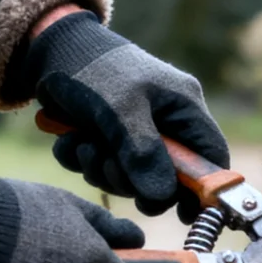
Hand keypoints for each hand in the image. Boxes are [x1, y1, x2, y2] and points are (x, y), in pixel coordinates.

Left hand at [13, 10, 229, 217]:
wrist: (50, 48)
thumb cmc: (94, 69)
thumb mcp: (120, 110)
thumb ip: (142, 154)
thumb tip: (161, 198)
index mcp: (183, 107)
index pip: (211, 157)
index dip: (203, 189)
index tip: (183, 214)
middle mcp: (165, 121)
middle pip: (166, 178)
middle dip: (132, 179)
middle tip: (108, 166)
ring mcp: (136, 130)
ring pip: (129, 176)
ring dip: (102, 169)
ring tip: (84, 145)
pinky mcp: (108, 136)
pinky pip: (102, 167)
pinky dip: (83, 160)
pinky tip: (71, 141)